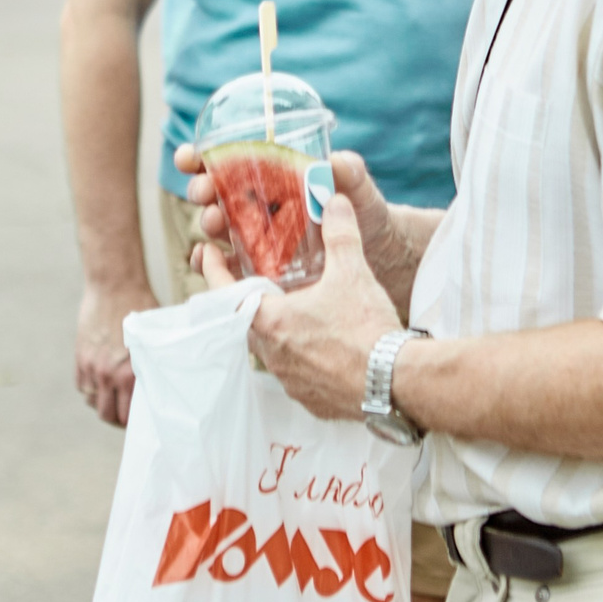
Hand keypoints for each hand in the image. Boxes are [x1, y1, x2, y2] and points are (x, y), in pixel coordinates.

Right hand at [76, 278, 158, 426]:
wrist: (114, 284)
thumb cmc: (142, 307)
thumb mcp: (156, 338)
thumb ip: (157, 362)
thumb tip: (169, 382)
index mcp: (133, 372)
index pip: (131, 415)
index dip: (136, 422)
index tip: (142, 421)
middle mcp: (111, 374)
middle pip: (109, 415)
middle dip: (118, 420)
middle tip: (127, 417)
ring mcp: (93, 367)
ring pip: (94, 402)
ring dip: (104, 404)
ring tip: (115, 400)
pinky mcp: (81, 357)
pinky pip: (82, 386)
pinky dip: (91, 389)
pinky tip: (102, 384)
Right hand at [172, 144, 409, 280]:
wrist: (378, 254)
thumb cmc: (365, 214)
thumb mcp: (359, 192)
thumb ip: (351, 174)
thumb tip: (337, 162)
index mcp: (272, 176)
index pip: (227, 161)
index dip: (200, 158)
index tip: (189, 158)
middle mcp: (257, 204)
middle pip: (214, 193)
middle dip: (201, 190)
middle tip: (206, 192)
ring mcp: (256, 237)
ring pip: (218, 227)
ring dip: (208, 223)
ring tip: (214, 223)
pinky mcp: (261, 268)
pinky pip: (229, 267)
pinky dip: (212, 264)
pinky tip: (207, 260)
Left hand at [194, 177, 404, 420]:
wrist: (396, 383)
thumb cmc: (367, 328)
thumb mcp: (352, 272)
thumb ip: (340, 233)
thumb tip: (335, 201)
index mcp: (272, 322)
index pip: (224, 294)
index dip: (213, 270)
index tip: (206, 253)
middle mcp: (272, 356)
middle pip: (247, 322)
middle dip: (249, 301)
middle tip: (257, 281)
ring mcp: (290, 382)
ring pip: (272, 351)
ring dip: (278, 331)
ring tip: (294, 313)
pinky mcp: (311, 400)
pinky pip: (297, 375)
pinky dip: (302, 359)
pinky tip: (321, 348)